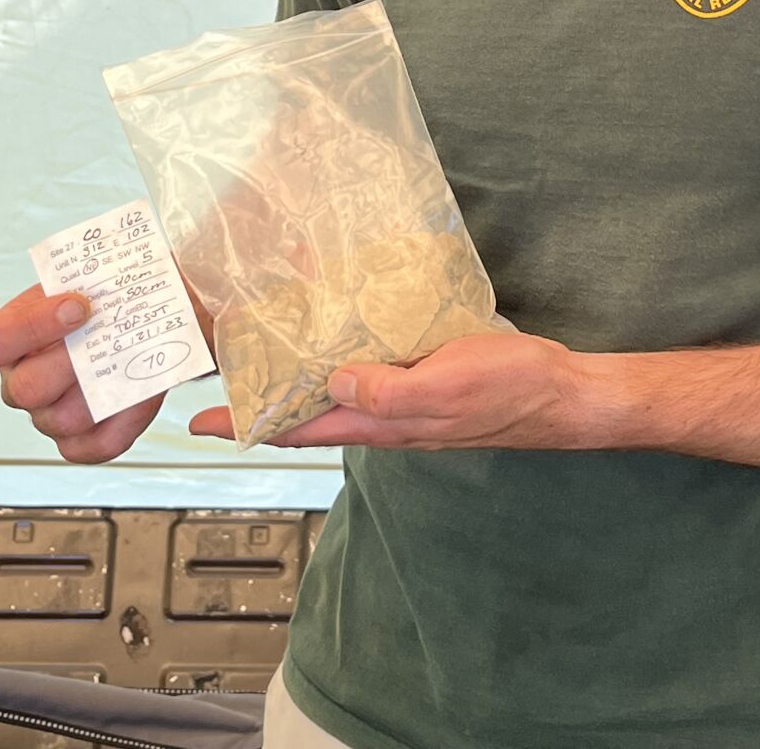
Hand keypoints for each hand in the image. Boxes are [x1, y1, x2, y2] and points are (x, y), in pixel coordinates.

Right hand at [0, 284, 163, 463]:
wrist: (131, 322)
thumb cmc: (103, 301)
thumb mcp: (92, 279)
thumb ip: (95, 279)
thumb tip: (117, 285)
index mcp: (11, 339)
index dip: (33, 325)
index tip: (79, 304)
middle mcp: (21, 382)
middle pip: (27, 388)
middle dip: (72, 362)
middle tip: (109, 338)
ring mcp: (47, 416)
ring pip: (62, 419)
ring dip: (102, 390)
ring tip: (134, 360)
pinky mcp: (79, 440)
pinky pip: (94, 446)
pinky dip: (123, 422)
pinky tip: (142, 394)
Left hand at [188, 330, 592, 451]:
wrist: (562, 392)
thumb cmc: (509, 390)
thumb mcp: (446, 386)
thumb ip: (389, 390)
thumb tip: (332, 383)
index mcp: (381, 422)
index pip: (297, 429)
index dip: (245, 424)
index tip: (197, 422)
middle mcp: (384, 416)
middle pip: (308, 412)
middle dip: (262, 394)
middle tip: (222, 364)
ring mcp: (404, 400)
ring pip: (336, 391)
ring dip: (299, 373)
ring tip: (266, 343)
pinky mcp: (424, 379)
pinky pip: (369, 370)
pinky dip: (343, 355)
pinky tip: (341, 329)